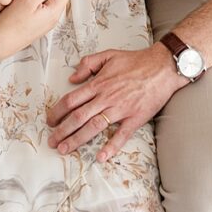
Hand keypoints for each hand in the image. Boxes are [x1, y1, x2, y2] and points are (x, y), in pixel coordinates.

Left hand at [46, 43, 186, 161]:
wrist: (162, 66)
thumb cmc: (136, 60)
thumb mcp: (108, 54)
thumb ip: (88, 63)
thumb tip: (72, 77)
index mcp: (99, 83)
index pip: (71, 100)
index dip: (57, 111)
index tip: (49, 121)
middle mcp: (106, 97)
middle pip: (78, 116)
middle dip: (62, 131)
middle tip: (51, 142)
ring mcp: (121, 109)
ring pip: (94, 127)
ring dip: (77, 140)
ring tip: (64, 150)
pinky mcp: (135, 117)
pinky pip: (122, 135)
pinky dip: (111, 147)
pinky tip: (101, 157)